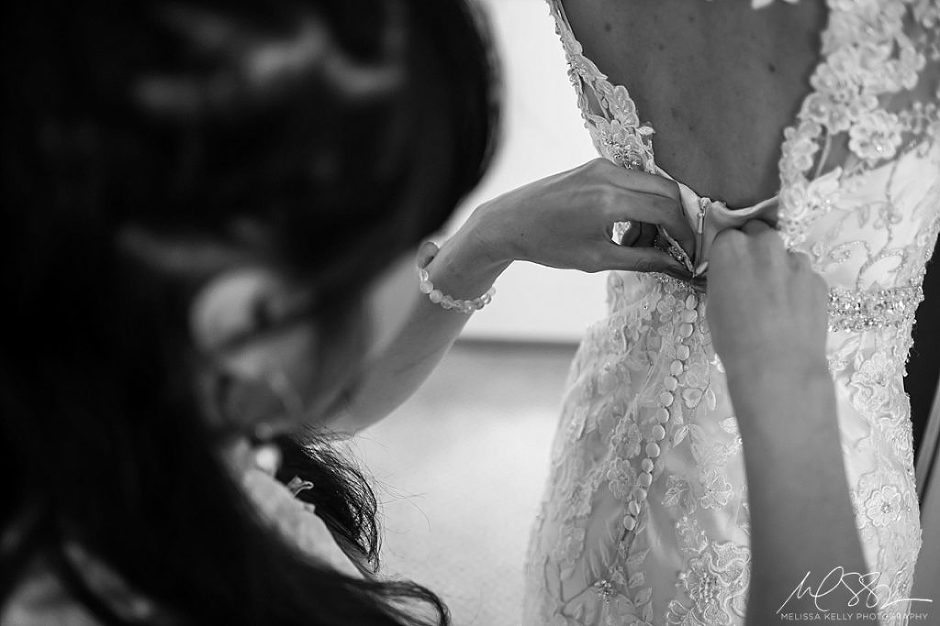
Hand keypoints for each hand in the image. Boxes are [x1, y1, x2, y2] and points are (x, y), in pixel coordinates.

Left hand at [459, 158, 694, 277]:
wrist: (509, 221)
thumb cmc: (547, 244)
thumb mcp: (596, 259)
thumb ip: (642, 260)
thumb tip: (678, 266)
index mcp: (608, 199)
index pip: (667, 210)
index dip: (686, 234)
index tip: (690, 255)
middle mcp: (609, 174)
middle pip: (668, 191)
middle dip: (677, 221)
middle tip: (674, 248)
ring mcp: (602, 166)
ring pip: (652, 186)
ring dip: (656, 216)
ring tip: (636, 246)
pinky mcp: (596, 166)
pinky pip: (634, 183)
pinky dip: (639, 206)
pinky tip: (624, 232)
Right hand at [706, 221, 828, 384]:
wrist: (778, 366)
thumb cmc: (734, 339)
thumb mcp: (714, 304)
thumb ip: (725, 278)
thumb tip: (735, 277)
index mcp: (731, 247)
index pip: (728, 235)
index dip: (728, 252)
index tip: (728, 268)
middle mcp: (765, 244)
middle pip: (759, 234)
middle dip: (756, 251)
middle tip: (752, 280)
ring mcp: (797, 261)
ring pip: (785, 256)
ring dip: (780, 270)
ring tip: (775, 303)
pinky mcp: (819, 279)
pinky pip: (804, 277)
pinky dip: (798, 289)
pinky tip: (792, 314)